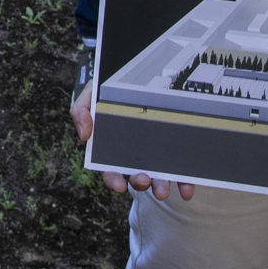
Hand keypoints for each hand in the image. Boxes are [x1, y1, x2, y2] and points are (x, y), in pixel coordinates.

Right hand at [69, 79, 191, 201]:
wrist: (133, 78)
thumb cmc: (108, 93)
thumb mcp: (90, 97)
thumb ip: (81, 112)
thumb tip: (84, 135)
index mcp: (113, 150)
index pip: (111, 170)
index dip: (113, 179)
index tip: (118, 185)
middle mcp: (135, 158)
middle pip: (135, 176)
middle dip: (139, 183)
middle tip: (143, 181)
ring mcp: (156, 157)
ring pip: (158, 178)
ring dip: (160, 186)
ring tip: (162, 190)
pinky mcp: (174, 153)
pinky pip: (181, 171)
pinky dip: (184, 182)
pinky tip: (187, 189)